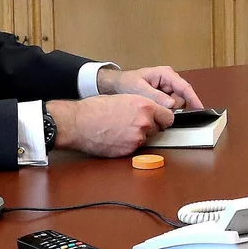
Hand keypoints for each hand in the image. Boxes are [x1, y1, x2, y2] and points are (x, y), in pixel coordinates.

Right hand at [49, 95, 175, 157]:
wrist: (79, 123)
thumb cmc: (95, 109)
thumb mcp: (124, 98)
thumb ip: (141, 106)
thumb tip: (151, 113)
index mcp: (145, 106)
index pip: (169, 117)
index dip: (162, 119)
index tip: (158, 120)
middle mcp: (144, 122)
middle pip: (159, 129)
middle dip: (149, 127)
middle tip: (132, 124)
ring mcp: (138, 138)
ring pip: (147, 139)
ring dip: (139, 136)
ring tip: (121, 130)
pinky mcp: (129, 150)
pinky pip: (136, 148)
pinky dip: (129, 144)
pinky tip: (117, 138)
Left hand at [97, 66, 203, 110]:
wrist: (117, 85)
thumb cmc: (127, 82)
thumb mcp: (139, 89)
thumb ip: (156, 96)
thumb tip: (172, 105)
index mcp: (166, 74)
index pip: (184, 87)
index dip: (193, 98)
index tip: (200, 108)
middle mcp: (170, 80)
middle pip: (181, 98)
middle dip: (173, 107)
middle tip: (158, 108)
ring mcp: (168, 88)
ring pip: (177, 104)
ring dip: (167, 109)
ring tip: (152, 105)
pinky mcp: (164, 96)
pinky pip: (170, 106)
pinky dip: (164, 109)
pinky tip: (154, 107)